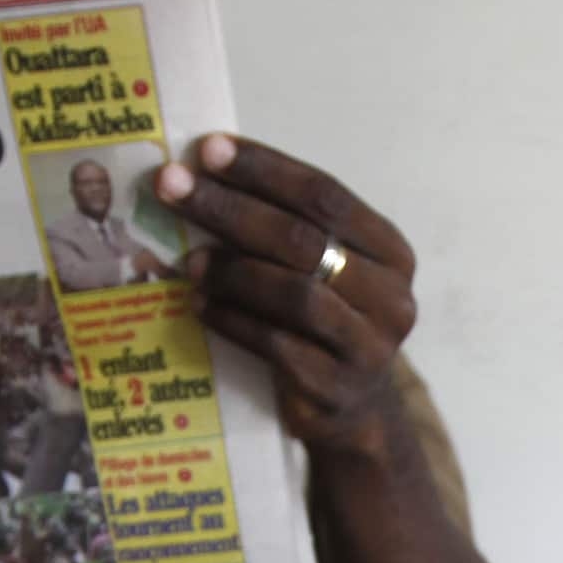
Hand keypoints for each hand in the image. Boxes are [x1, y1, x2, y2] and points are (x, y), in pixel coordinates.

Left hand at [155, 136, 419, 464]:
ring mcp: (368, 346)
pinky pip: (276, 344)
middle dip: (230, 208)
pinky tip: (200, 305)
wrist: (356, 412)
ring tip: (189, 260)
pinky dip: (232, 320)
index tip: (208, 150)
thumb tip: (203, 177)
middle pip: (304, 240)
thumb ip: (290, 230)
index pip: (324, 196)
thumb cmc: (328, 326)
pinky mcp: (335, 387)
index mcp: (390, 251)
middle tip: (172, 188)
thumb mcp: (327, 272)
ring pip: (294, 293)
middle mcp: (390, 296)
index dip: (264, 169)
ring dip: (232, 271)